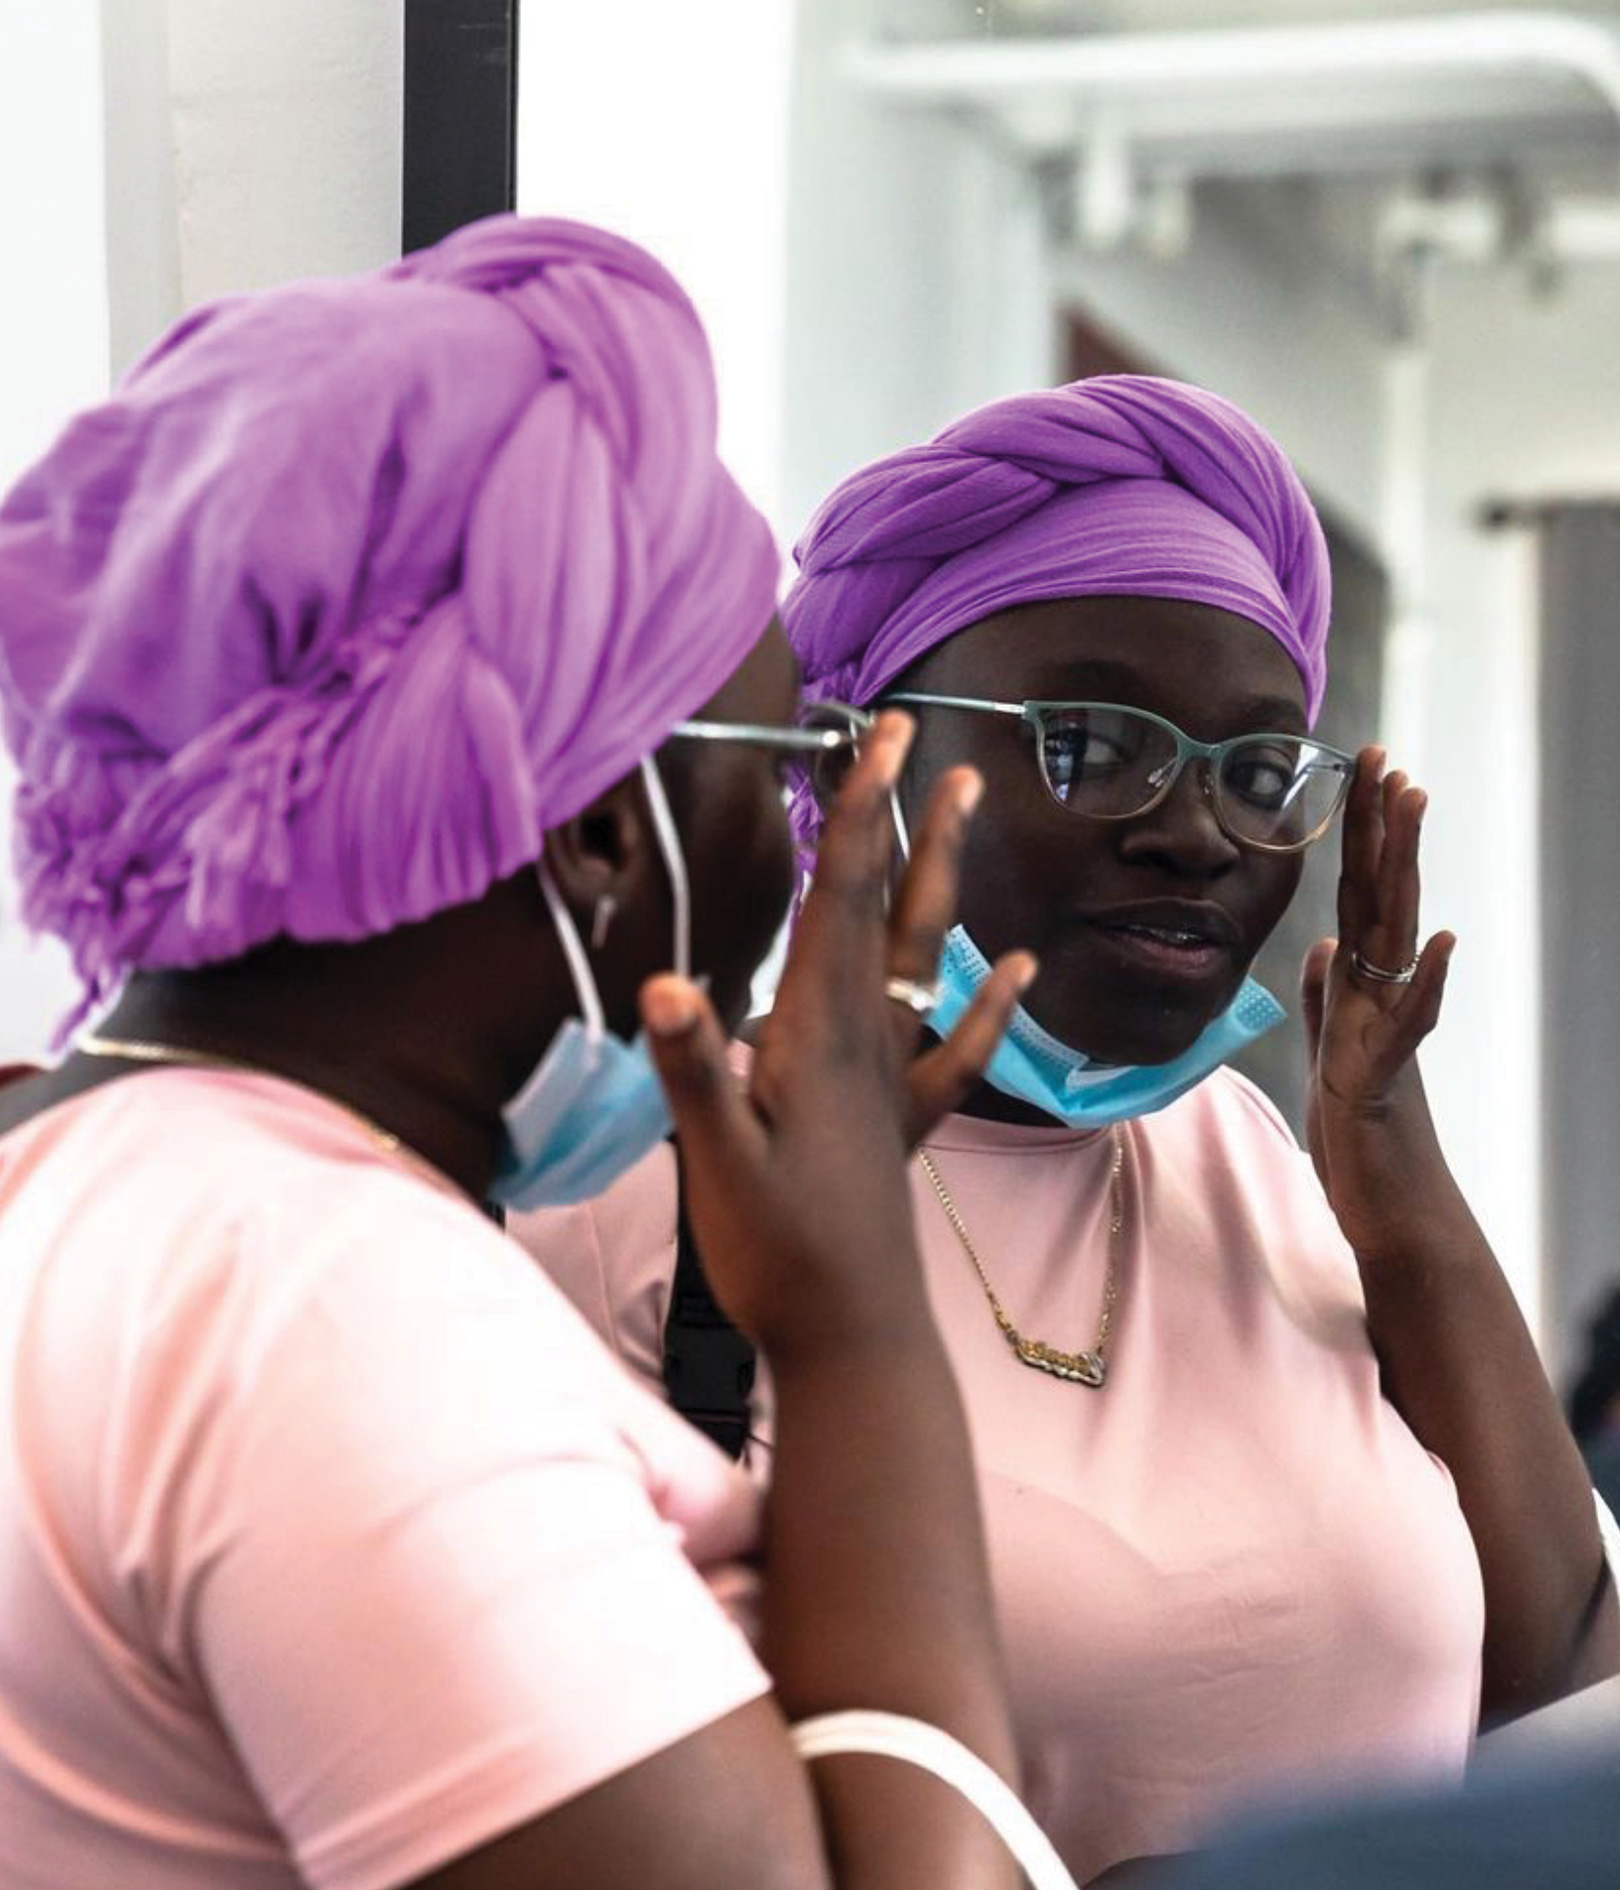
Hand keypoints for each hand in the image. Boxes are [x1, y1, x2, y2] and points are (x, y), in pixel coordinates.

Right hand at [639, 712, 1034, 1354]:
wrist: (850, 1337)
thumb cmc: (777, 1252)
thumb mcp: (716, 1161)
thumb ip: (694, 1071)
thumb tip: (666, 981)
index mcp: (817, 1032)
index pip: (842, 899)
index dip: (857, 813)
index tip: (879, 736)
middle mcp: (864, 1038)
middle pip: (888, 904)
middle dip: (900, 814)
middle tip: (920, 735)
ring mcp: (891, 1079)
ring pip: (924, 954)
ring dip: (943, 876)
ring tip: (966, 807)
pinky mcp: (901, 1123)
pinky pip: (954, 1047)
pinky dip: (988, 1002)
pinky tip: (1021, 965)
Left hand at [1300, 747, 1454, 1252]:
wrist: (1386, 1204)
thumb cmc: (1358, 1133)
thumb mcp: (1329, 1052)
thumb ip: (1327, 998)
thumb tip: (1325, 945)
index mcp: (1361, 987)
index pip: (1359, 895)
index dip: (1359, 834)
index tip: (1362, 770)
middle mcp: (1382, 996)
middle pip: (1382, 896)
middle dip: (1381, 826)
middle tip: (1384, 758)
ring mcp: (1390, 1031)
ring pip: (1399, 936)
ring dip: (1406, 870)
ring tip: (1412, 808)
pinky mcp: (1385, 1077)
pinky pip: (1411, 1023)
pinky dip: (1427, 983)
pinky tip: (1440, 940)